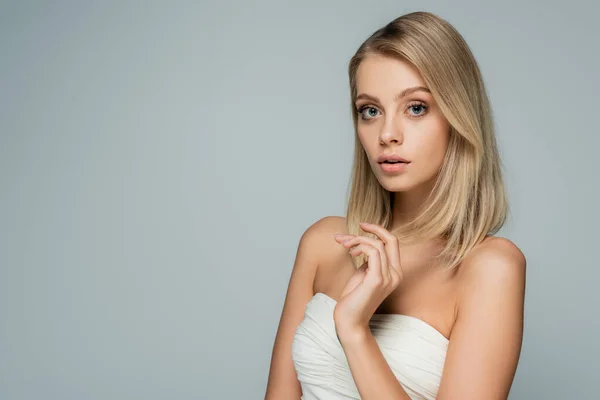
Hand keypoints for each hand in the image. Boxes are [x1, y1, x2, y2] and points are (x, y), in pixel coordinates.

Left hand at [332, 222, 403, 339]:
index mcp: (394, 272)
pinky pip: (372, 252)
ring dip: (356, 240)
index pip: (393, 243)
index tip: (361, 225)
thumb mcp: (362, 274)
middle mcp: (395, 274)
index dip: (378, 230)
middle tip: (349, 234)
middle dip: (371, 229)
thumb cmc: (353, 299)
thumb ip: (367, 260)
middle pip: (390, 240)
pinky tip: (350, 253)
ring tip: (343, 246)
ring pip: (377, 244)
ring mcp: (388, 277)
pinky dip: (359, 246)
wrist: (349, 322)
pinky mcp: (377, 280)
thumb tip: (362, 244)